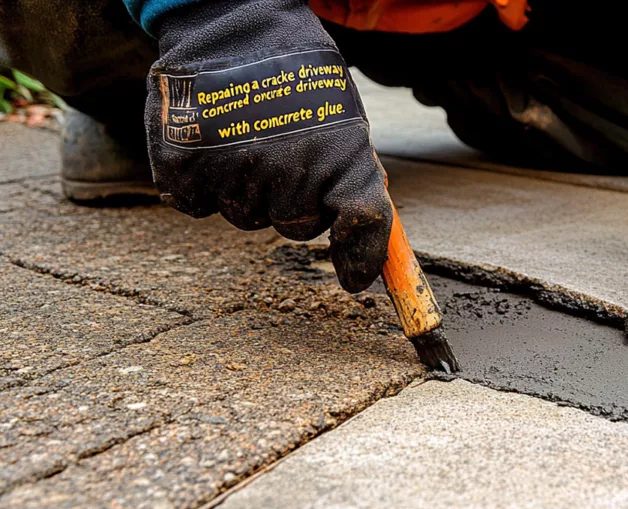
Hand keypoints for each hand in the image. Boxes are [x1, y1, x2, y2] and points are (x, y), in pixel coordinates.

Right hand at [144, 0, 390, 291]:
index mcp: (339, 157)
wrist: (230, 22)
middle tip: (284, 152)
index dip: (362, 257)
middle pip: (294, 225)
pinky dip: (203, 182)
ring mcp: (232, 174)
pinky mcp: (182, 171)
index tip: (356, 280)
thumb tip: (360, 225)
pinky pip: (198, 204)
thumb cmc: (296, 71)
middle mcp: (288, 172)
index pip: (361, 223)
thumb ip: (352, 171)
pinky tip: (211, 142)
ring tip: (246, 134)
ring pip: (245, 216)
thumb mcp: (342, 115)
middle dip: (295, 201)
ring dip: (248, 188)